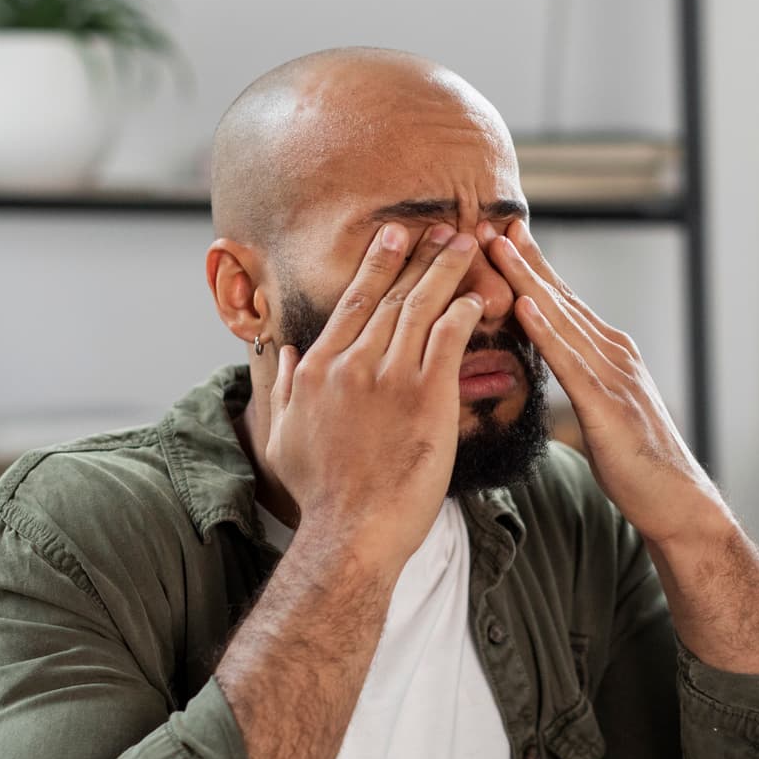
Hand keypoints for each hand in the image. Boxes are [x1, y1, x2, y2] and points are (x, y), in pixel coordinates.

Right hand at [266, 223, 484, 572]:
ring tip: (467, 244)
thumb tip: (283, 355)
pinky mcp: (429, 396)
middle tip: (440, 227)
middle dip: (418, 256)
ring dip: (446, 271)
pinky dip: (464, 312)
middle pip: (391, 296)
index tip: (392, 238)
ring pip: (422, 308)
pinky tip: (478, 297)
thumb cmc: (318, 494)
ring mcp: (392, 377)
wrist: (352, 531)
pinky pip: (450, 339)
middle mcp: (353, 363)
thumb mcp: (281, 437)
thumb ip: (280, 390)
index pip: (352, 304)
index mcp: (318, 368)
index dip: (376, 267)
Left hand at [482, 221, 723, 545]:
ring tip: (499, 247)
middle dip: (525, 261)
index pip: (564, 302)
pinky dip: (545, 330)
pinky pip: (569, 362)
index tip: (507, 236)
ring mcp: (613, 374)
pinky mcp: (607, 404)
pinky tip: (524, 306)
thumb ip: (581, 382)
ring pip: (561, 319)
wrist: (675, 498)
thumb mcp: (602, 412)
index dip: (535, 268)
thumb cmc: (637, 463)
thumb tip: (556, 370)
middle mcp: (614, 353)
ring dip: (528, 281)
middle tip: (492, 224)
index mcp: (609, 354)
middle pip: (560, 299)